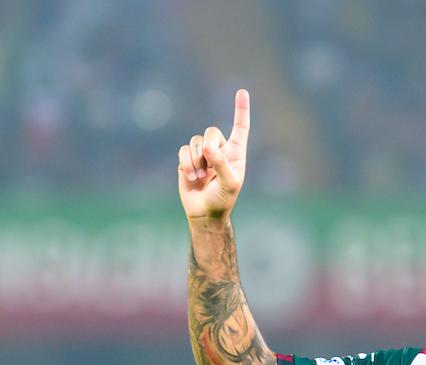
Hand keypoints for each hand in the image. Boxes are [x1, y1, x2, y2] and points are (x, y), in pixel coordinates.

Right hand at [178, 90, 250, 223]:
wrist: (204, 212)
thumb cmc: (223, 199)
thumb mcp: (229, 184)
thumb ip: (221, 164)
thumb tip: (208, 148)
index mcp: (236, 152)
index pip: (240, 127)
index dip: (241, 110)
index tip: (242, 91)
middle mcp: (220, 149)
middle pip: (211, 131)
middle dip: (207, 147)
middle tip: (208, 166)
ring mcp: (203, 153)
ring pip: (195, 141)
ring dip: (196, 161)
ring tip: (200, 178)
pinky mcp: (188, 159)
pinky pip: (183, 150)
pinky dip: (186, 163)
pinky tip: (191, 177)